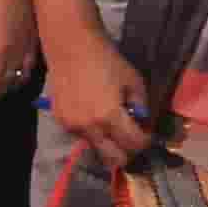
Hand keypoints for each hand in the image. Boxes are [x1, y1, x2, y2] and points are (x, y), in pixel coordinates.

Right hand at [42, 20, 150, 170]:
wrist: (71, 47)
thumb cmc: (106, 60)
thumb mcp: (133, 80)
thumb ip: (141, 106)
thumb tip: (142, 122)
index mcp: (110, 117)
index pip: (133, 145)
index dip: (145, 141)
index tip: (146, 133)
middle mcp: (90, 128)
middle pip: (114, 159)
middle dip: (127, 152)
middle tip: (130, 138)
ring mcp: (73, 126)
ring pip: (96, 149)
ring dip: (107, 142)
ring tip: (109, 123)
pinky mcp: (61, 121)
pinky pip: (82, 136)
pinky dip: (91, 131)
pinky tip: (92, 113)